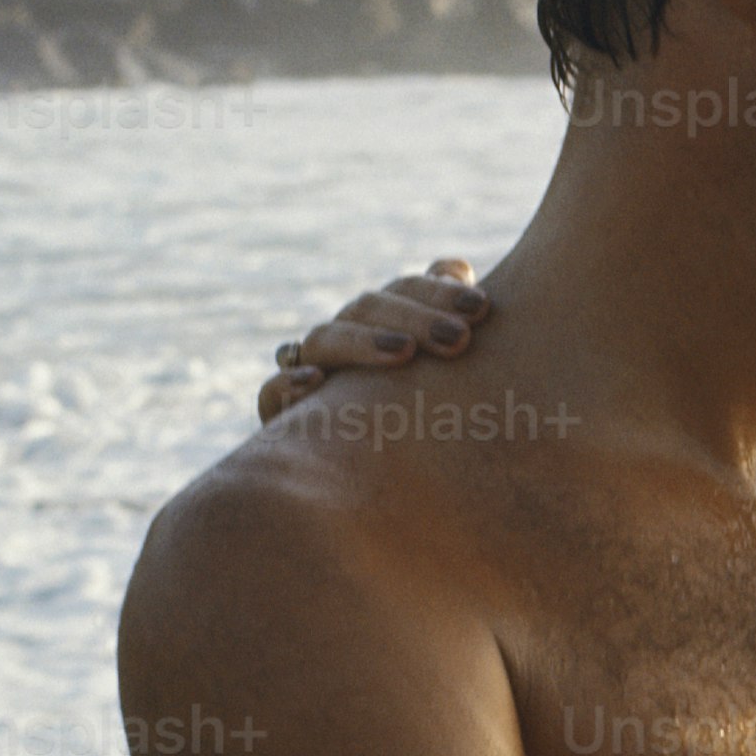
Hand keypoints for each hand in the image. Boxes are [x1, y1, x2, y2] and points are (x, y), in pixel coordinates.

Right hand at [262, 258, 488, 421]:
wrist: (372, 488)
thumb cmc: (427, 425)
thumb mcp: (447, 380)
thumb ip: (451, 321)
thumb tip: (455, 267)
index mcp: (383, 323)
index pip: (404, 290)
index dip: (437, 293)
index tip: (483, 308)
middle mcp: (344, 341)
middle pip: (366, 308)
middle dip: (414, 318)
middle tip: (460, 338)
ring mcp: (310, 372)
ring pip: (324, 340)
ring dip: (363, 343)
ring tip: (405, 353)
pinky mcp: (281, 416)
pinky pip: (273, 392)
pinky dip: (289, 383)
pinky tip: (317, 382)